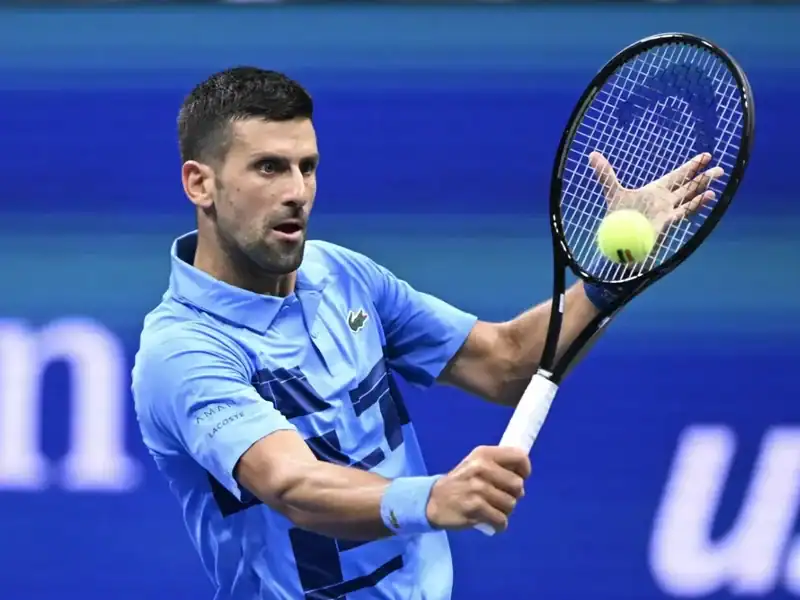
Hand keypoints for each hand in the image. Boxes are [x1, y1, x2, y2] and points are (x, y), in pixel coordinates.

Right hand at [426, 445, 530, 532]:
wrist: (433, 500)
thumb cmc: (461, 482)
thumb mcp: (476, 464)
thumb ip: (498, 465)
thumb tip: (523, 474)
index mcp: (484, 454)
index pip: (519, 456)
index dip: (525, 470)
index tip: (520, 478)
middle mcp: (481, 468)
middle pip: (518, 485)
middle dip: (514, 495)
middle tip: (502, 497)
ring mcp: (478, 488)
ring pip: (511, 504)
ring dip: (505, 511)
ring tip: (493, 509)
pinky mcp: (475, 507)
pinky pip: (501, 519)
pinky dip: (499, 524)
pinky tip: (490, 521)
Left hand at [588, 151, 724, 234]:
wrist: (617, 236)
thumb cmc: (616, 216)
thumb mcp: (612, 191)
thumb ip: (605, 173)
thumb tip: (592, 154)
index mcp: (655, 190)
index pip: (678, 176)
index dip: (691, 166)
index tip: (706, 157)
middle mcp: (664, 200)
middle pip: (688, 186)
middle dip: (703, 177)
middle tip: (720, 168)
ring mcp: (668, 211)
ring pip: (691, 197)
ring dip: (704, 188)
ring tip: (719, 179)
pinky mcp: (667, 222)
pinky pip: (686, 211)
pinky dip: (697, 204)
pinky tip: (710, 197)